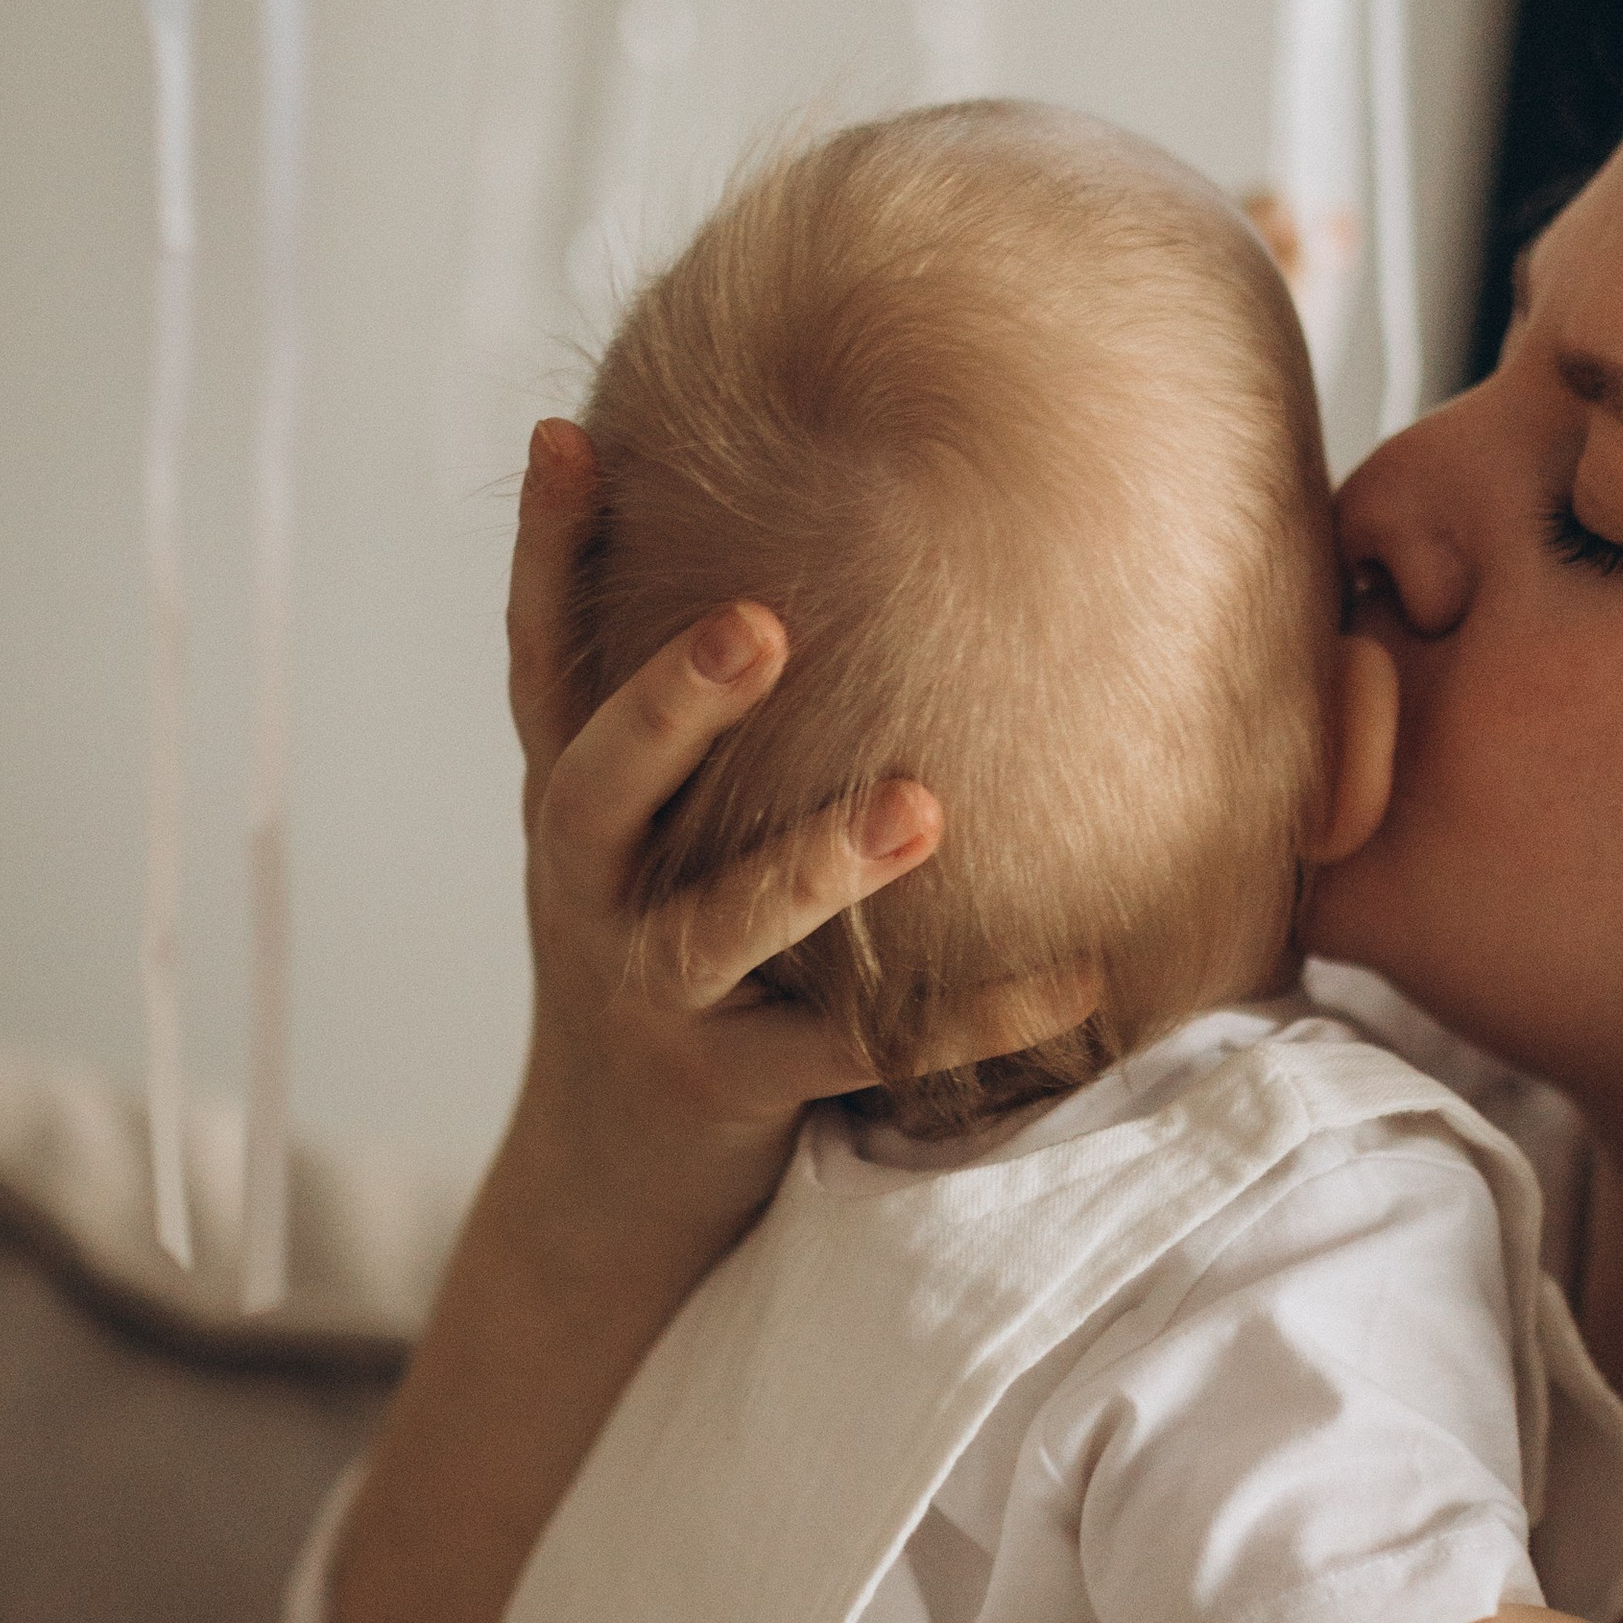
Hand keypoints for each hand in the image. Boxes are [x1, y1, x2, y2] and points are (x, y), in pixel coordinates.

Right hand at [501, 418, 1090, 1283]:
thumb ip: (686, 728)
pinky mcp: (734, 1091)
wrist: (608, 1186)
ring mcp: (653, 997)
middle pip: (604, 782)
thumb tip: (781, 550)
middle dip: (676, 700)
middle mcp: (589, 893)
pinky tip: (1078, 980)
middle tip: (761, 619)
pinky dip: (975, 1019)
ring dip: (816, 867)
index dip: (546, 557)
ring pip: (723, 926)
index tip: (570, 436)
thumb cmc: (659, 968)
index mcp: (573, 812)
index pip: (544, 668)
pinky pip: (865, 1051)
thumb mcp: (639, 844)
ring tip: (920, 808)